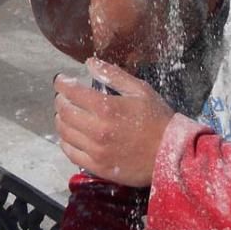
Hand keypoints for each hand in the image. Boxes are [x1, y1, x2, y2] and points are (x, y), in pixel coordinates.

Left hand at [53, 58, 173, 187]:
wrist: (170, 154)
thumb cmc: (157, 119)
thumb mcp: (140, 90)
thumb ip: (113, 74)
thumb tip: (89, 63)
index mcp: (106, 107)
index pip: (71, 92)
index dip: (62, 84)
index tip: (60, 81)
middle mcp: (96, 129)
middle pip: (64, 112)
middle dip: (60, 101)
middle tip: (63, 98)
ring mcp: (95, 150)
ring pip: (64, 132)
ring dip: (61, 120)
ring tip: (66, 115)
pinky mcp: (97, 166)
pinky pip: (71, 153)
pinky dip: (66, 141)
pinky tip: (70, 136)